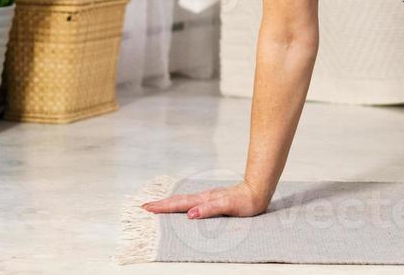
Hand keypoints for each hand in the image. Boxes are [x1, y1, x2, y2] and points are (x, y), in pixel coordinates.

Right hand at [142, 180, 269, 219]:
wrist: (258, 191)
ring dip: (169, 203)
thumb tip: (190, 214)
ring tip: (157, 206)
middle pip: (178, 201)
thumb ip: (209, 209)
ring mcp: (208, 198)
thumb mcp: (228, 206)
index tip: (147, 208)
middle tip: (145, 206)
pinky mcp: (213, 200)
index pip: (180, 204)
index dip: (163, 207)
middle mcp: (204, 198)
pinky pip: (192, 202)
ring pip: (184, 200)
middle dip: (161, 204)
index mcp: (204, 200)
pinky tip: (181, 207)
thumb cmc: (245, 201)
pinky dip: (181, 204)